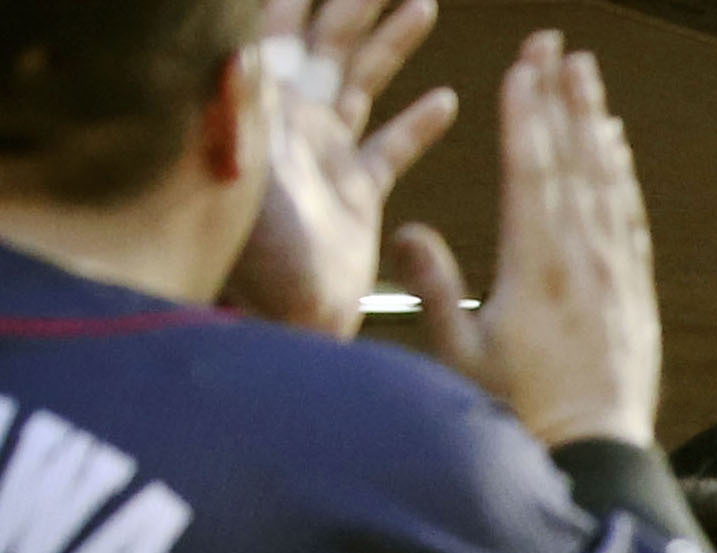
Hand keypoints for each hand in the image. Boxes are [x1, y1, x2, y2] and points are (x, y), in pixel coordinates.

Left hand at [223, 0, 459, 336]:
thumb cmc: (256, 257)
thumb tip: (237, 40)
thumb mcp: (242, 170)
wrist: (285, 324)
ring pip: (363, 80)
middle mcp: (295, 120)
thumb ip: (239, 104)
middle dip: (356, 1)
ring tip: (421, 3)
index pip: (281, 24)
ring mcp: (326, 154)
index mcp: (269, 106)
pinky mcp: (356, 193)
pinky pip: (391, 146)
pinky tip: (447, 100)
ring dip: (390, 41)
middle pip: (329, 40)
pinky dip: (418, 124)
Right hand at [385, 34, 656, 446]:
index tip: (521, 64)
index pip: (529, 170)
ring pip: (606, 181)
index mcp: (534, 265)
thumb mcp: (461, 357)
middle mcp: (581, 258)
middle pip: (572, 160)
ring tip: (587, 75)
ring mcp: (614, 273)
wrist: (597, 456)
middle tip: (558, 43)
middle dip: (562, 96)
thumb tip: (407, 227)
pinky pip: (630, 218)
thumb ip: (433, 289)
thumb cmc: (521, 414)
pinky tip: (616, 147)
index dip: (524, 113)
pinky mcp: (636, 292)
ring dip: (594, 123)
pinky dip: (622, 176)